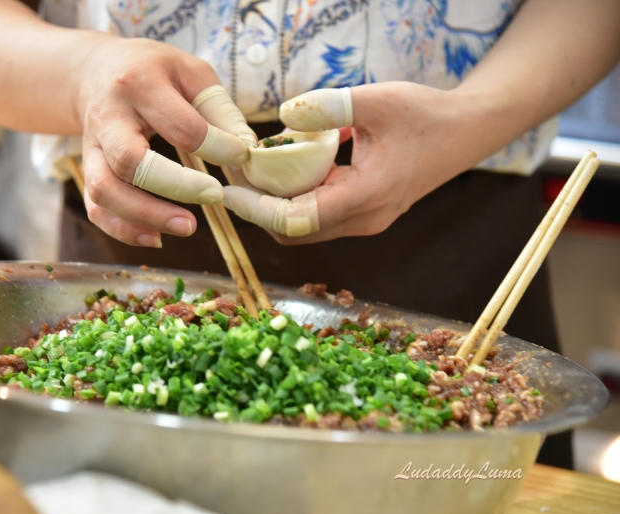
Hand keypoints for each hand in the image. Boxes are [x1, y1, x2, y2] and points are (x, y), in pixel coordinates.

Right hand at [77, 36, 255, 246]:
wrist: (96, 70)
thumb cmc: (153, 72)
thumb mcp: (191, 73)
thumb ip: (218, 109)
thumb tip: (245, 150)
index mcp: (138, 83)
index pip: (180, 125)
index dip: (215, 147)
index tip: (240, 157)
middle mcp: (107, 117)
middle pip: (130, 161)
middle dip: (175, 187)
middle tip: (214, 196)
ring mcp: (92, 147)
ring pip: (105, 190)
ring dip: (145, 216)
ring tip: (187, 227)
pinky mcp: (87, 171)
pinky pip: (96, 208)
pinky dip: (123, 230)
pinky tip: (156, 238)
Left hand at [223, 82, 481, 243]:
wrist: (468, 131)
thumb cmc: (425, 114)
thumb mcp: (375, 100)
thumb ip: (328, 108)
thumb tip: (282, 116)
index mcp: (366, 196)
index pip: (294, 219)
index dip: (255, 209)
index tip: (227, 191)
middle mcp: (364, 219)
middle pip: (292, 231)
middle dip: (258, 208)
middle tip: (237, 173)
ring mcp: (366, 220)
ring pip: (304, 226)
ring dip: (275, 204)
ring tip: (255, 167)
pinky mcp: (365, 213)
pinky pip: (319, 214)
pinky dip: (296, 196)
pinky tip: (288, 165)